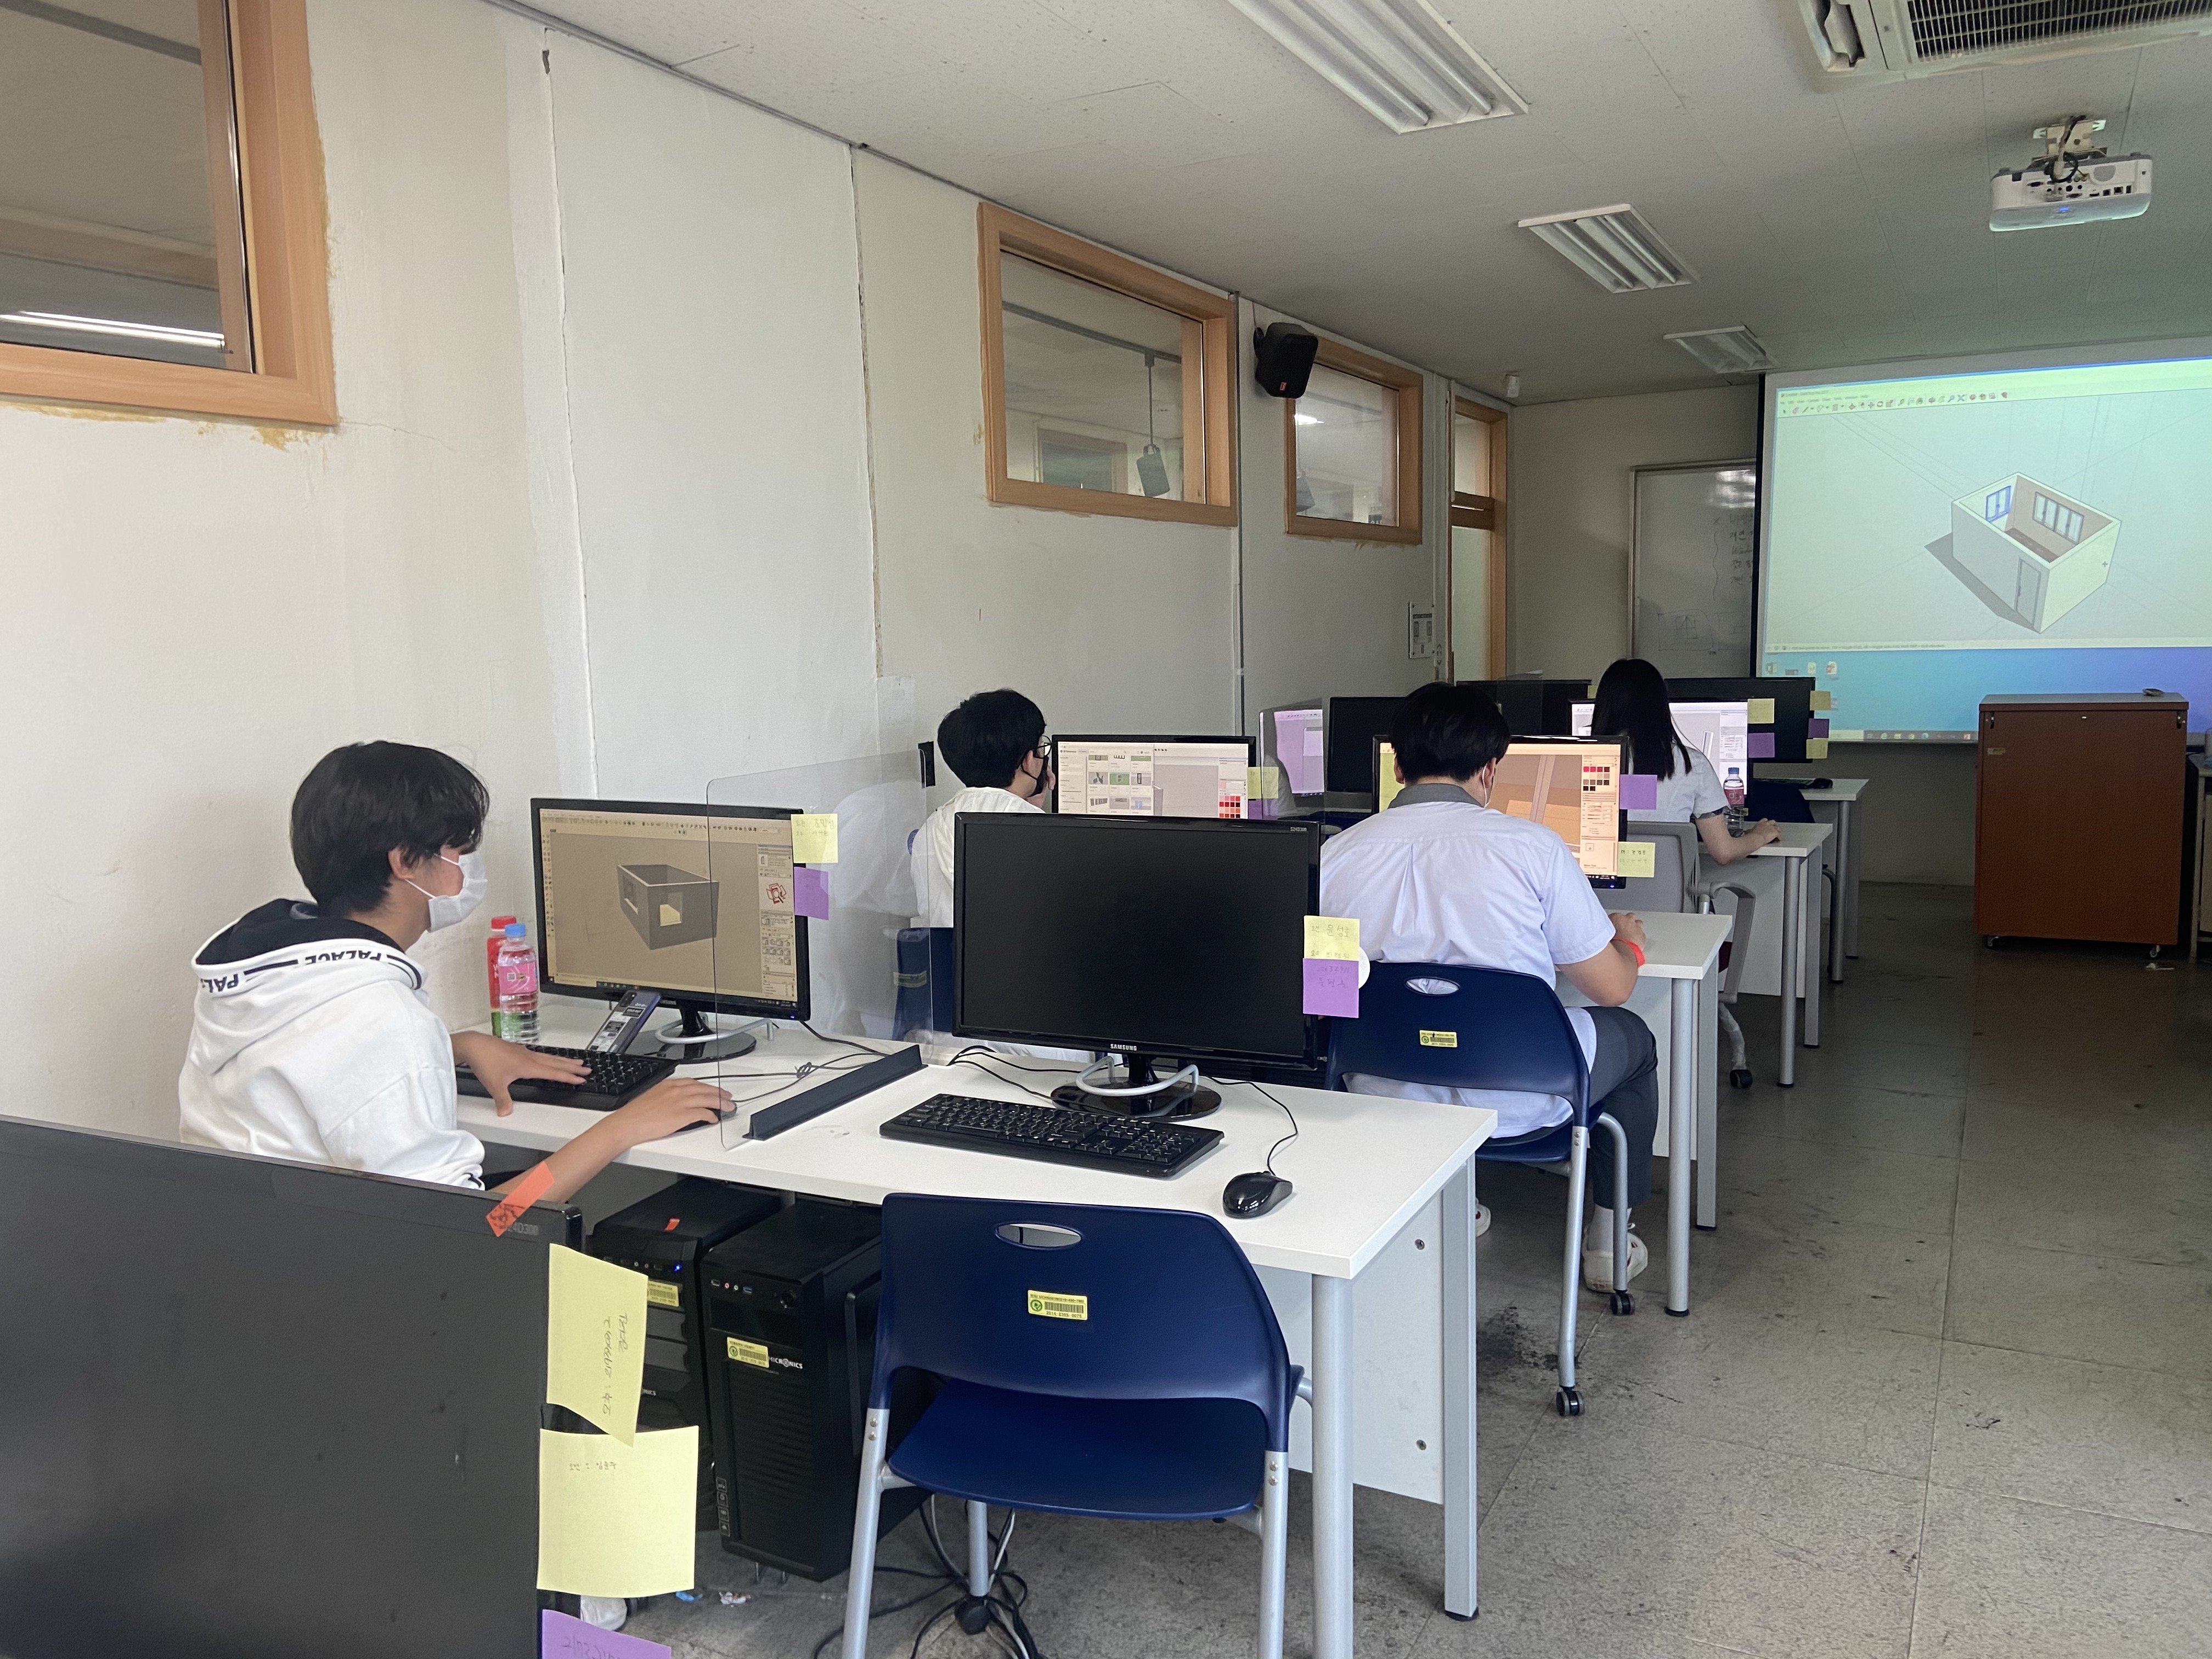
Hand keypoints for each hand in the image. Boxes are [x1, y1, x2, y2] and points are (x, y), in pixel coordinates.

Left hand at [452, 1031, 585, 1116]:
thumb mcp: (494, 1085)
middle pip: (556, 1062)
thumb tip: (506, 1113)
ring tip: (575, 1062)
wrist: (474, 1045)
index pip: (553, 1072)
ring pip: (549, 1057)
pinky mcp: (518, 1050)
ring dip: (563, 1060)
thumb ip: (502, 1100)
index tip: (581, 1079)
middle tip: (586, 1069)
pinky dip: (550, 1057)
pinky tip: (548, 1058)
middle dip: (572, 1067)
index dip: (568, 1077)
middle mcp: (529, 1058)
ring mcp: (524, 1052)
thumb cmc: (485, 1061)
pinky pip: (541, 1054)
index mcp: (528, 1066)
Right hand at [607, 1077, 733, 1145]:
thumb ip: (665, 1096)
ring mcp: (680, 1102)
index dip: (707, 1086)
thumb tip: (674, 1103)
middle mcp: (676, 1091)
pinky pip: (702, 1113)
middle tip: (728, 1096)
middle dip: (718, 1093)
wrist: (627, 1124)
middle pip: (704, 1089)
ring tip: (728, 1107)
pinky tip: (713, 1119)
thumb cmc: (635, 1115)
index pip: (694, 1082)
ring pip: (707, 1099)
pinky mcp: (682, 1115)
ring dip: (720, 1103)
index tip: (714, 1089)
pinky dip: (710, 1115)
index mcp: (668, 1085)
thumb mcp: (651, 1097)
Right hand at [1608, 912, 1648, 950]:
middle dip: (1627, 922)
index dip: (1614, 922)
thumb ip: (1607, 929)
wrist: (1623, 950)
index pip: (1615, 916)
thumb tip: (1604, 931)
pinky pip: (1642, 934)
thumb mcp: (1604, 933)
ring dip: (1635, 927)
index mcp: (1617, 917)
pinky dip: (1639, 937)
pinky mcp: (1643, 936)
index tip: (1613, 927)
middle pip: (1629, 916)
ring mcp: (1637, 927)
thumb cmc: (1612, 942)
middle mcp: (1628, 920)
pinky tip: (1635, 941)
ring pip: (1638, 923)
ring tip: (1630, 934)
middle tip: (1623, 929)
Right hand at [1750, 818, 1780, 845]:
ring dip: (1777, 831)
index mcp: (1760, 823)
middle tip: (1773, 830)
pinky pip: (1779, 835)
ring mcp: (1772, 828)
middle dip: (1773, 825)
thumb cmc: (1752, 836)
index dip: (1766, 822)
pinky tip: (1779, 840)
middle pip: (1773, 822)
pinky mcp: (1775, 832)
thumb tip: (1747, 832)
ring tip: (1777, 836)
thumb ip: (1750, 831)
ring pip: (1777, 828)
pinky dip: (1779, 838)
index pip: (1765, 820)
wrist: (1755, 839)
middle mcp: (1767, 824)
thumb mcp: (1749, 831)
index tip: (1766, 825)